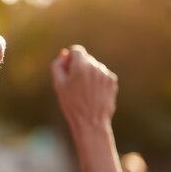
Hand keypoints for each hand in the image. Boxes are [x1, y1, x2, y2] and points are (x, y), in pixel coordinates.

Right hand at [51, 45, 122, 171]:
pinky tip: (92, 94)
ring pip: (94, 67)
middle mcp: (95, 66)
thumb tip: (64, 53)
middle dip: (79, 66)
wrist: (90, 121)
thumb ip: (58, 65)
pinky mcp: (112, 81)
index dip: (70, 58)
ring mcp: (106, 74)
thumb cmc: (71, 103)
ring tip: (84, 91)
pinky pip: (102, 75)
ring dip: (88, 74)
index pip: (76, 50)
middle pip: (85, 58)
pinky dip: (96, 81)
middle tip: (73, 84)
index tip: (67, 69)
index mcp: (81, 66)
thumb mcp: (58, 84)